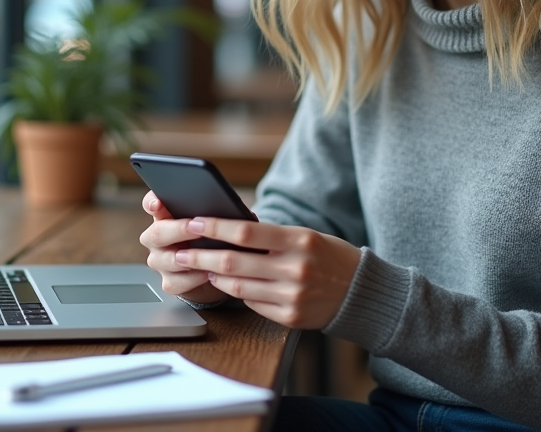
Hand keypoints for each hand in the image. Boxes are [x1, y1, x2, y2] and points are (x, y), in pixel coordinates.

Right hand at [139, 191, 227, 304]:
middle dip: (177, 230)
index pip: (151, 204)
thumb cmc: (214, 240)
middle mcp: (157, 238)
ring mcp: (160, 260)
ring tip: (206, 253)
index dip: (152, 202)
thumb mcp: (215, 223)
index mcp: (165, 216)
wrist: (215, 271)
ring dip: (187, 256)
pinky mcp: (168, 281)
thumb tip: (230, 207)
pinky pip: (176, 281)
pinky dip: (194, 278)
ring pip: (165, 259)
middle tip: (195, 227)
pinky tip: (207, 273)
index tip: (158, 204)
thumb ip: (215, 212)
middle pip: (157, 233)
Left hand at [174, 216, 361, 329]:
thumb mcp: (305, 236)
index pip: (246, 231)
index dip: (215, 226)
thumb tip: (227, 230)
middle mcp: (295, 269)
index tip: (193, 222)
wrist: (361, 293)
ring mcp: (292, 296)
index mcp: (299, 240)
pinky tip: (228, 284)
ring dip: (214, 276)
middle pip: (234, 261)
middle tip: (179, 251)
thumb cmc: (328, 257)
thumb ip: (271, 236)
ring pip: (238, 286)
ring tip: (200, 267)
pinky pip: (252, 304)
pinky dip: (237, 293)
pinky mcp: (290, 318)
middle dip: (201, 255)